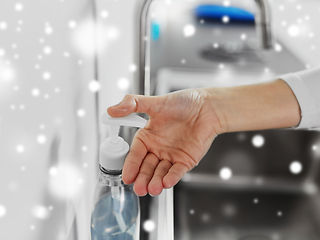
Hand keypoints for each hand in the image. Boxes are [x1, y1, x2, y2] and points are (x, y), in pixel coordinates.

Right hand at [107, 89, 221, 195]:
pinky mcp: (186, 161)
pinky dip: (172, 177)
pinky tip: (166, 183)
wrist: (208, 107)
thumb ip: (133, 104)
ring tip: (152, 189)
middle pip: (147, 168)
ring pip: (160, 172)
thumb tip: (112, 110)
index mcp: (148, 137)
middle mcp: (158, 148)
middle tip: (138, 189)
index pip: (135, 154)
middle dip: (142, 179)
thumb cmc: (183, 102)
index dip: (131, 166)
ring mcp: (172, 156)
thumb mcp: (155, 102)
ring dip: (156, 182)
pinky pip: (177, 171)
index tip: (126, 177)